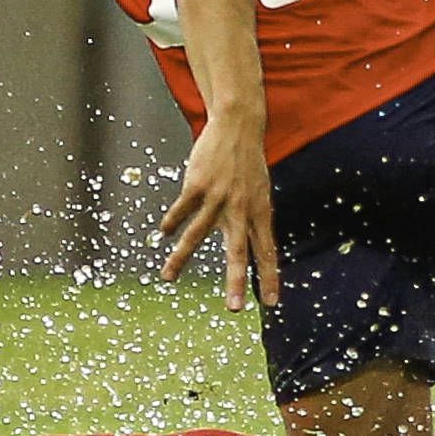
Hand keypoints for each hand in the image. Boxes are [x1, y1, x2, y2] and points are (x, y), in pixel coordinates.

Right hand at [160, 119, 281, 310]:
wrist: (238, 127)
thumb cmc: (248, 165)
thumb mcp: (259, 193)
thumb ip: (253, 220)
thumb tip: (249, 249)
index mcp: (259, 212)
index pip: (268, 251)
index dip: (270, 277)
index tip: (271, 303)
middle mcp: (241, 208)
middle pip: (238, 250)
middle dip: (236, 280)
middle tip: (234, 308)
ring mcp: (218, 197)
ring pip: (197, 234)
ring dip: (180, 258)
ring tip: (168, 279)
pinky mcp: (198, 185)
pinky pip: (182, 210)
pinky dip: (171, 222)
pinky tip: (163, 233)